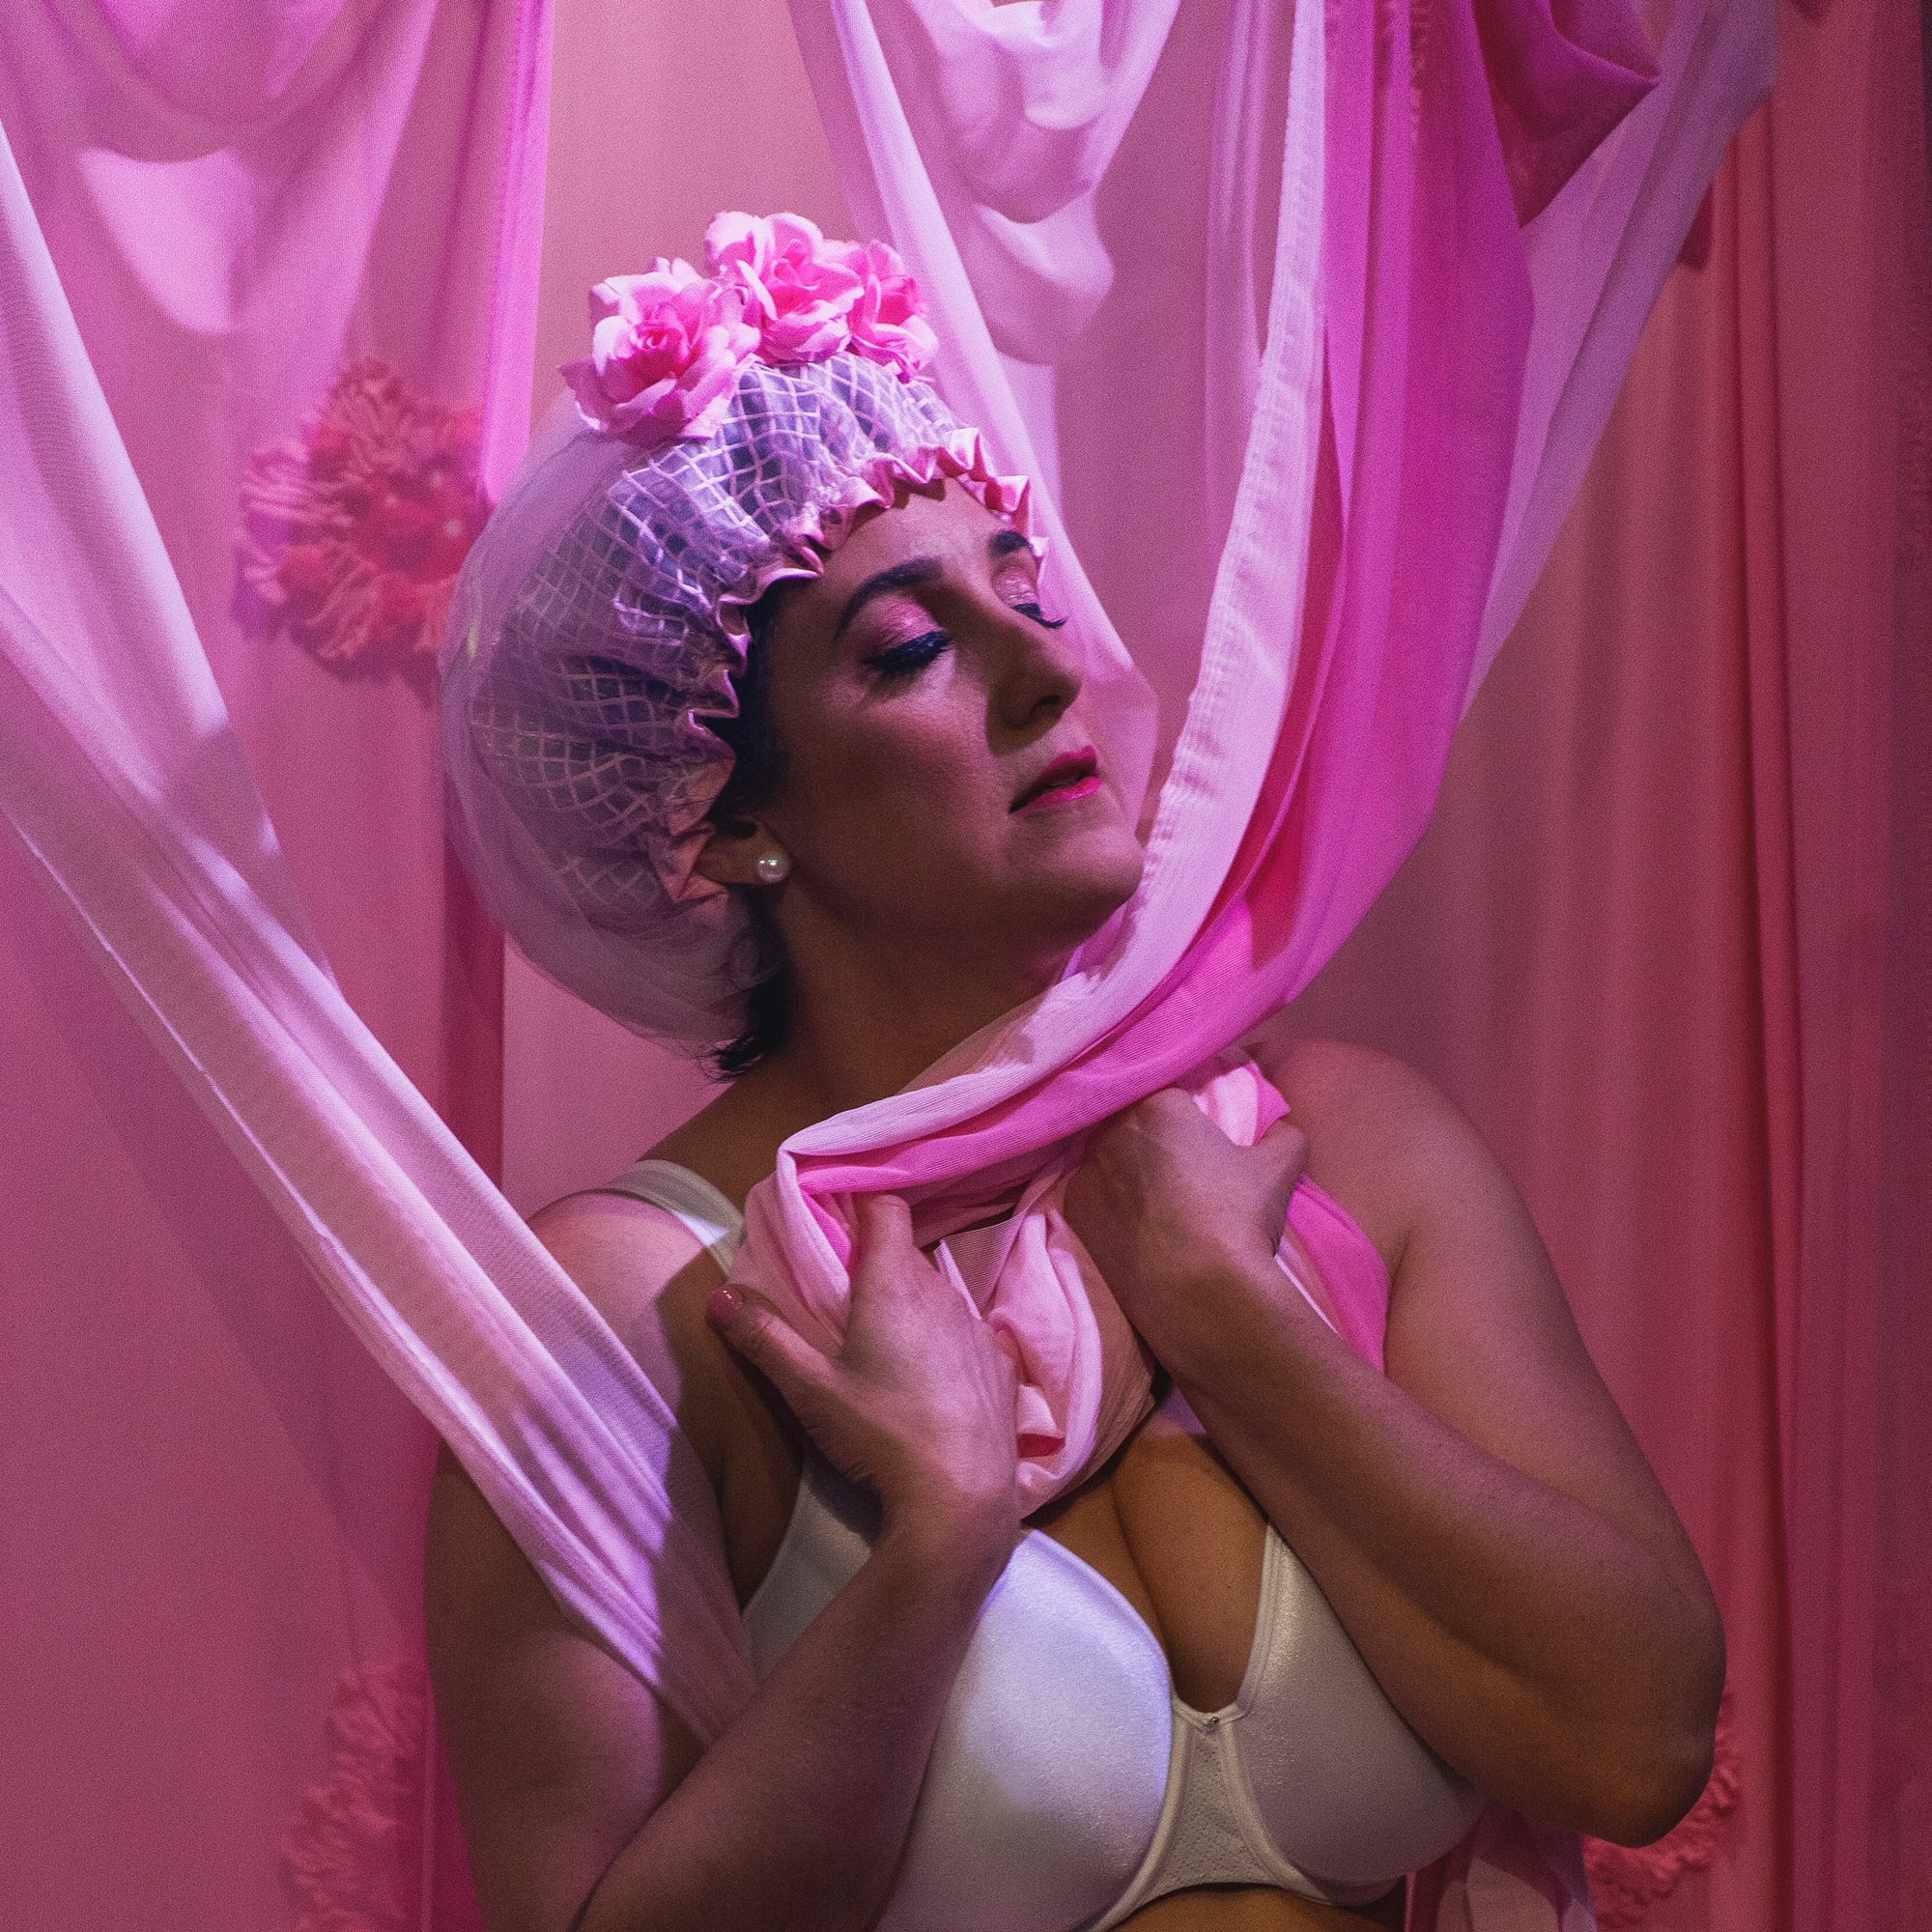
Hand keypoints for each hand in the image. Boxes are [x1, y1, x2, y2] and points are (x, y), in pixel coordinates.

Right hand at [706, 1194, 1020, 1559]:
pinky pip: (969, 1337)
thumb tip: (719, 1296)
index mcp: (893, 1286)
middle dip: (877, 1270)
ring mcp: (978, 1330)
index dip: (863, 1212)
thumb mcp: (809, 1389)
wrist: (960, 1498)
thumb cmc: (879, 1433)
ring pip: (940, 1297)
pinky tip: (932, 1385)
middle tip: (844, 1306)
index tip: (838, 1233)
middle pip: (907, 1258)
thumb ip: (764, 1338)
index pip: (886, 1212)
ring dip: (914, 1309)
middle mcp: (942, 1295)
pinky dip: (949, 1346)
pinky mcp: (1001, 1368)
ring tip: (886, 1352)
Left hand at [1063, 1088, 1308, 1354]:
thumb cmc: (1239, 1219)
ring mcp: (1086, 1170)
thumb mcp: (1280, 1167)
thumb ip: (1283, 1133)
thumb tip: (1280, 1126)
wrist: (1199, 1293)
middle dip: (1151, 1135)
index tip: (1199, 1131)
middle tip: (1180, 1165)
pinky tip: (1135, 1223)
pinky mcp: (1073, 1210)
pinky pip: (1093, 1193)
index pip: (1169, 1091)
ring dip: (1127, 1167)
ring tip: (1157, 1198)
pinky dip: (1110, 1202)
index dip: (1184, 1108)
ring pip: (1108, 1156)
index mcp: (1158, 1105)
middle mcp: (1112, 1129)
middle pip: (1132, 1120)